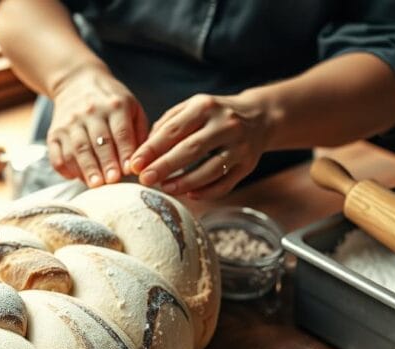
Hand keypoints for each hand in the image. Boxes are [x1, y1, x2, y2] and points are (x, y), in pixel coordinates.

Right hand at [47, 64, 148, 186]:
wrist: (76, 82)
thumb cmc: (111, 101)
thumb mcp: (132, 107)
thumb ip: (139, 133)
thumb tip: (139, 163)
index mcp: (115, 105)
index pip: (120, 132)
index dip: (124, 152)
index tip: (128, 170)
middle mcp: (90, 112)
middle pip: (98, 142)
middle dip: (106, 164)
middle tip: (112, 182)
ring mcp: (69, 122)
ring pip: (77, 149)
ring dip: (86, 169)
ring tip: (95, 184)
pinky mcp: (54, 133)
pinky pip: (57, 154)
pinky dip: (65, 169)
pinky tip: (77, 177)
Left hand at [130, 93, 272, 199]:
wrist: (259, 117)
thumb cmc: (214, 115)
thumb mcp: (191, 108)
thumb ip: (167, 125)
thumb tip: (143, 152)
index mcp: (205, 107)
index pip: (174, 130)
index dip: (152, 149)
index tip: (135, 164)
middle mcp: (225, 125)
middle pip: (191, 149)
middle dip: (165, 166)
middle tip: (145, 179)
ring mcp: (240, 146)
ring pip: (210, 170)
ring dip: (185, 182)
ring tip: (166, 188)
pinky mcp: (248, 165)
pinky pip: (225, 184)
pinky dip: (206, 192)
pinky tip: (190, 194)